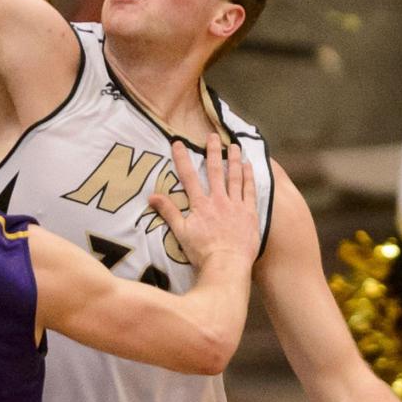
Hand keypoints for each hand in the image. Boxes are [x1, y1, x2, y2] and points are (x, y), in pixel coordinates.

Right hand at [149, 135, 259, 269]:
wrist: (227, 265)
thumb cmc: (202, 252)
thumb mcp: (181, 232)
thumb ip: (168, 212)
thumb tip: (151, 197)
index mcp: (200, 204)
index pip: (188, 176)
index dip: (182, 158)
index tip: (178, 143)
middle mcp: (218, 200)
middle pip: (215, 170)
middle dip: (212, 151)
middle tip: (212, 136)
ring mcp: (236, 205)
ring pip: (235, 177)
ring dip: (234, 160)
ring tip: (234, 146)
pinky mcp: (250, 213)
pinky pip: (250, 190)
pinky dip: (249, 177)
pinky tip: (249, 166)